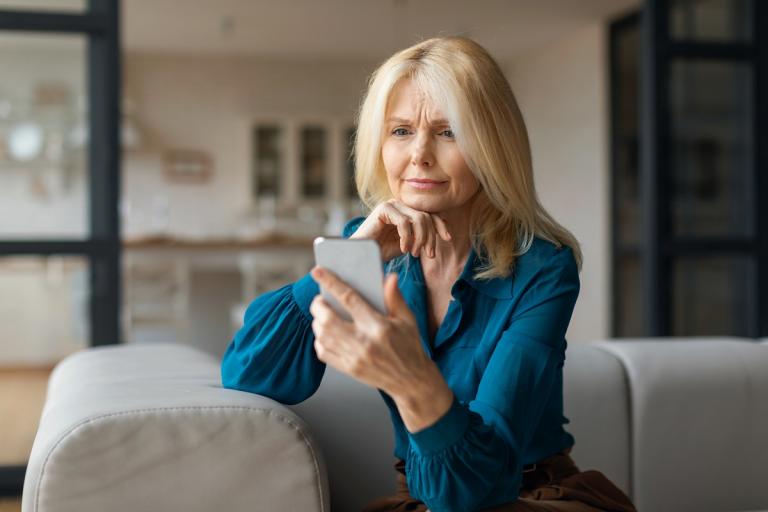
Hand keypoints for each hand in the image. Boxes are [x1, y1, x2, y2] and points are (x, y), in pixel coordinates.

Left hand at [308, 266, 433, 398]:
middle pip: (328, 319)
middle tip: (320, 300)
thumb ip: (395, 298)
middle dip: (318, 306)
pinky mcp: (348, 369)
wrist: (412, 381)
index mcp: (378, 326)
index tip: (318, 272)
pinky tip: (326, 334)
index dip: (330, 283)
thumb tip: (388, 277)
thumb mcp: (408, 319)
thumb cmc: (410, 348)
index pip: (349, 299)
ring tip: (322, 315)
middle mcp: (363, 342)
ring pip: (322, 336)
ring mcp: (354, 358)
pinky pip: (323, 353)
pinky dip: (319, 340)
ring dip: (317, 322)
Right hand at [350, 199, 451, 261]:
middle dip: (430, 237)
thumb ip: (423, 235)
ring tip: (414, 253)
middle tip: (428, 255)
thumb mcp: (409, 243)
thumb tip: (444, 231)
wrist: (362, 255)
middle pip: (426, 217)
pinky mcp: (383, 209)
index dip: (441, 225)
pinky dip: (407, 237)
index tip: (448, 239)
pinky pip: (404, 222)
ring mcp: (392, 204)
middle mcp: (400, 204)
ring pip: (418, 218)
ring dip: (420, 239)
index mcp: (406, 210)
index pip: (430, 214)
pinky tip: (404, 248)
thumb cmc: (383, 250)